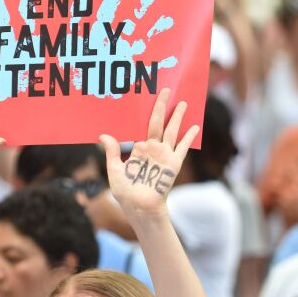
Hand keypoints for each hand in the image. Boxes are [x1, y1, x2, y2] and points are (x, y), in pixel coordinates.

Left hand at [99, 88, 196, 215]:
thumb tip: (103, 135)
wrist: (138, 207)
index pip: (142, 126)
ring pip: (171, 131)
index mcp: (139, 149)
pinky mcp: (173, 164)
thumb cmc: (125, 191)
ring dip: (178, 117)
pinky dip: (188, 137)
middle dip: (162, 106)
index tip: (145, 97)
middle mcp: (152, 149)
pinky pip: (182, 148)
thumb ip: (112, 152)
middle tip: (165, 89)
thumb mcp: (114, 169)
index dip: (145, 112)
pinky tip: (195, 127)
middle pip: (158, 123)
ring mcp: (164, 155)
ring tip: (183, 103)